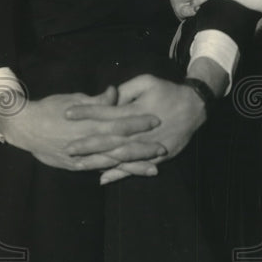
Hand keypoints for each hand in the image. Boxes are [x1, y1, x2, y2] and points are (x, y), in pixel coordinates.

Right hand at [0, 85, 165, 173]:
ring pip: (112, 162)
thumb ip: (97, 101)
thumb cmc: (49, 108)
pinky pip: (98, 170)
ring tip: (154, 169)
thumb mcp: (73, 99)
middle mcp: (87, 141)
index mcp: (89, 122)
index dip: (138, 122)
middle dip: (143, 149)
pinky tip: (126, 176)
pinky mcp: (75, 165)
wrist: (23, 127)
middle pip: (120, 146)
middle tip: (163, 149)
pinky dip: (113, 173)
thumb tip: (115, 92)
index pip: (119, 122)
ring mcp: (81, 157)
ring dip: (134, 166)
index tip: (155, 120)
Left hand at [64, 74, 208, 183]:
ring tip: (78, 165)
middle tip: (67, 148)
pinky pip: (134, 167)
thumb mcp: (146, 82)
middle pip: (109, 139)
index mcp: (136, 111)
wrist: (194, 107)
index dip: (86, 112)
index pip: (106, 112)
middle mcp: (140, 132)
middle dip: (86, 144)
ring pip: (119, 156)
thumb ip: (125, 91)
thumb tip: (106, 98)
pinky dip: (119, 174)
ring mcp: (148, 146)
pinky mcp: (156, 156)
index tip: (67, 113)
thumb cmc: (167, 91)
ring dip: (98, 162)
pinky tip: (103, 179)